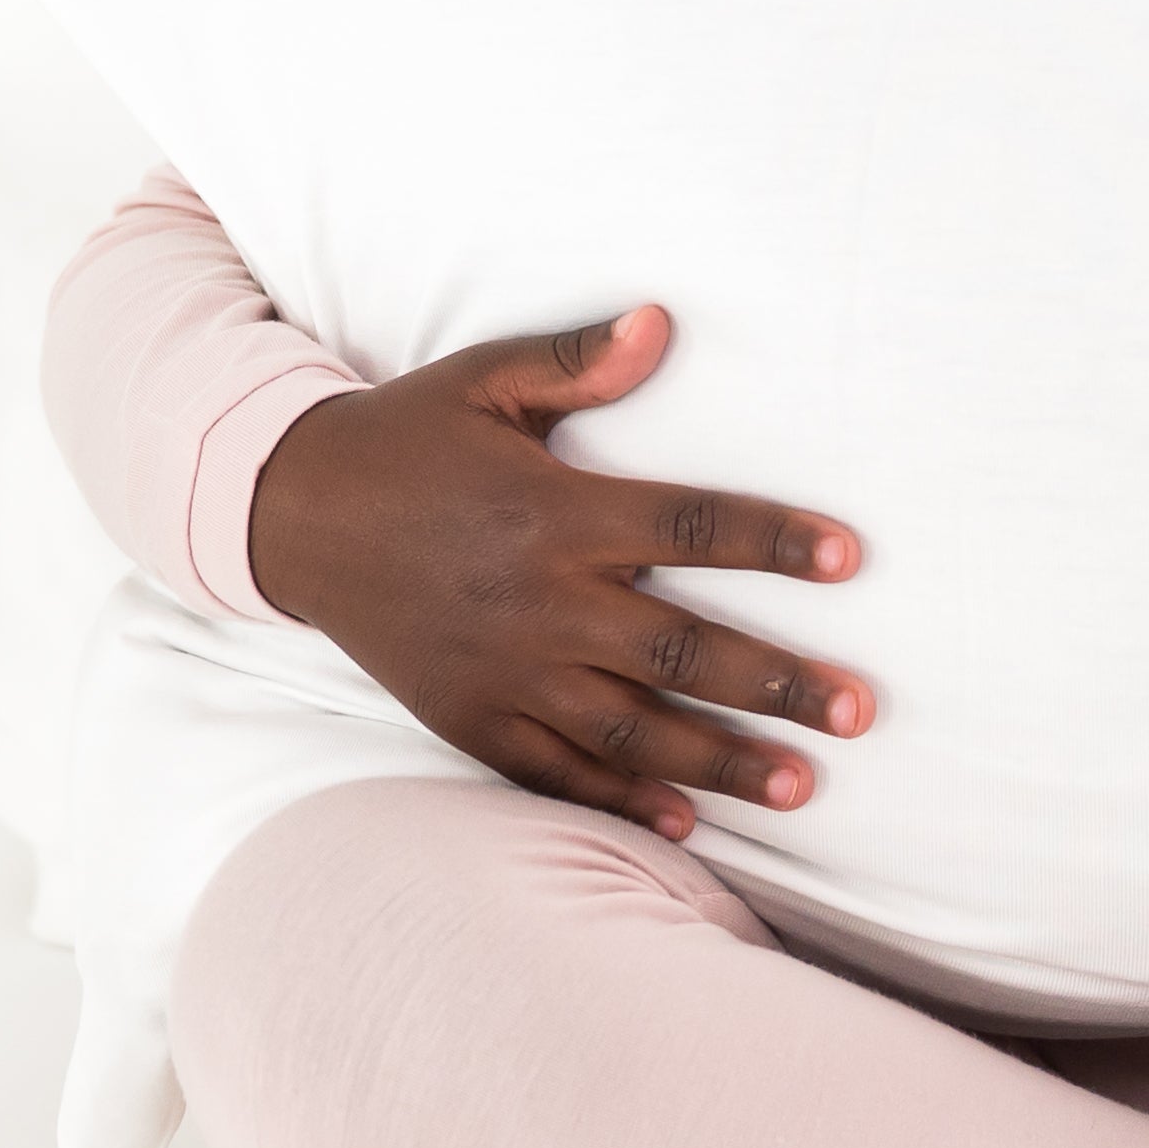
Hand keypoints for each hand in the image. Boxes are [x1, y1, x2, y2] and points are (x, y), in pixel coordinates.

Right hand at [246, 306, 869, 840]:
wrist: (289, 513)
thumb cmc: (407, 436)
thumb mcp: (485, 379)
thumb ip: (579, 363)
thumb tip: (663, 323)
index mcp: (556, 512)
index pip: (690, 527)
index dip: (772, 542)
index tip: (848, 559)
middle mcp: (539, 601)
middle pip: (682, 650)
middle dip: (777, 683)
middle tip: (859, 710)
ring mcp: (504, 671)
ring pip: (633, 728)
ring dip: (722, 760)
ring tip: (802, 784)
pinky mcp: (469, 717)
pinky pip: (554, 773)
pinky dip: (619, 799)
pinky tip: (683, 825)